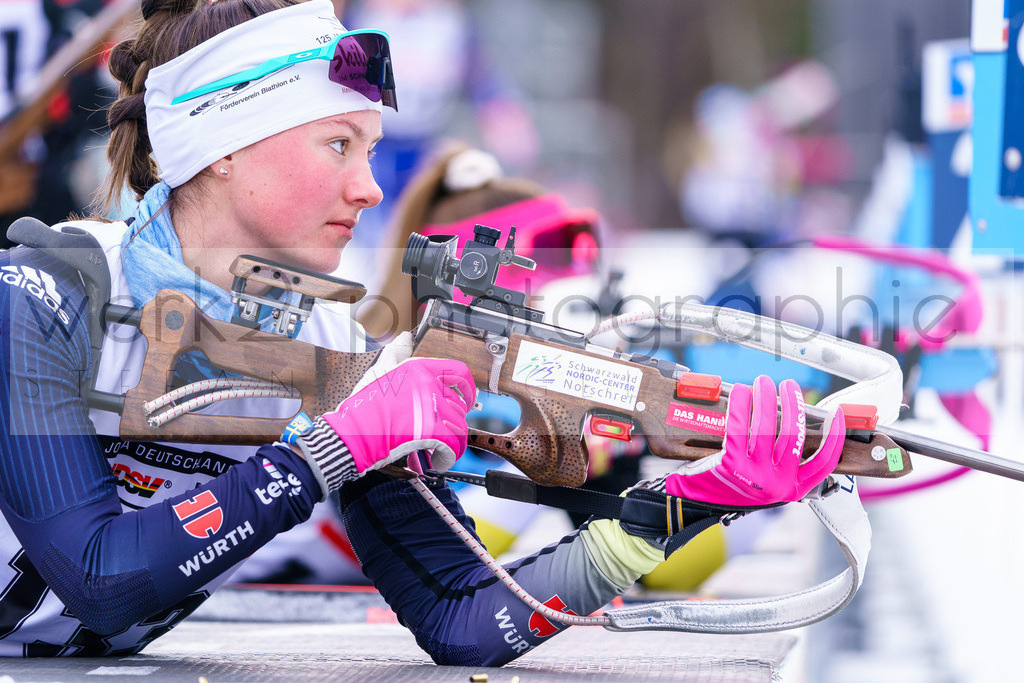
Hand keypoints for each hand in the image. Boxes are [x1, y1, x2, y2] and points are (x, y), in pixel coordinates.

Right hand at [293, 335, 475, 494]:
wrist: (352, 432)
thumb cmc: (363, 405)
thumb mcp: (379, 371)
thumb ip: (395, 353)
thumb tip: (405, 337)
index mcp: (420, 369)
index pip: (459, 373)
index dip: (468, 389)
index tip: (467, 399)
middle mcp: (429, 385)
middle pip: (459, 405)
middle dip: (452, 421)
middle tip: (440, 431)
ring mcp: (431, 407)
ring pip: (459, 427)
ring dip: (451, 441)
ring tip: (438, 449)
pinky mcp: (431, 432)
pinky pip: (453, 445)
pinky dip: (448, 456)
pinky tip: (438, 460)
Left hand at [647, 375, 844, 505]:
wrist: (694, 502)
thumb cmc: (730, 485)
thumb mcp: (765, 480)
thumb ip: (781, 460)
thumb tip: (792, 419)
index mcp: (792, 489)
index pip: (824, 464)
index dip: (835, 438)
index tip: (837, 415)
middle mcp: (777, 485)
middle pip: (794, 437)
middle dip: (794, 405)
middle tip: (789, 386)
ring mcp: (755, 476)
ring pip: (767, 428)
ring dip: (767, 399)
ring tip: (764, 382)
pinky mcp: (731, 465)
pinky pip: (740, 427)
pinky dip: (743, 405)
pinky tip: (743, 392)